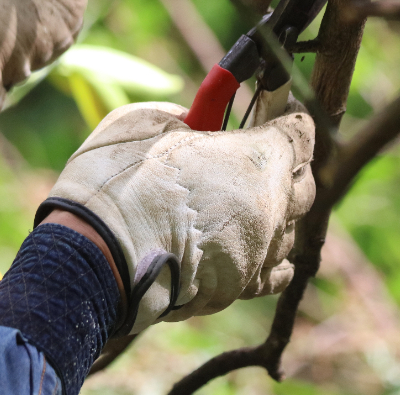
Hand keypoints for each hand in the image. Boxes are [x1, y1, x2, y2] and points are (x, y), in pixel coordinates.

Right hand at [38, 101, 315, 334]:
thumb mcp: (148, 121)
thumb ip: (189, 117)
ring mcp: (261, 251)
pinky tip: (254, 242)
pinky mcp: (241, 288)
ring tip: (239, 200)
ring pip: (290, 226)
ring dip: (275, 210)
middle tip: (252, 153)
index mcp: (257, 159)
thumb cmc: (119, 181)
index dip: (287, 118)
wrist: (96, 256)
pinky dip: (270, 253)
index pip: (301, 133)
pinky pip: (277, 270)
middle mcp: (272, 207)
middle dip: (285, 164)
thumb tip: (200, 122)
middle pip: (303, 182)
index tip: (273, 111)